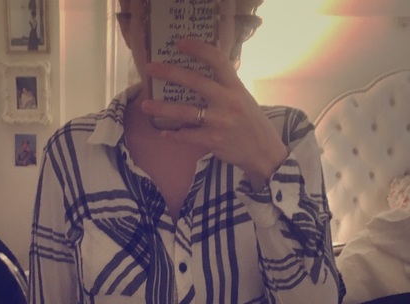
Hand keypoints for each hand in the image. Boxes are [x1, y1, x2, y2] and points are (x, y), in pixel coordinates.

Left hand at [141, 38, 286, 189]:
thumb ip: (226, 87)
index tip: (180, 44)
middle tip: (150, 69)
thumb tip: (204, 74)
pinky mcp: (213, 141)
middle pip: (195, 82)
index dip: (198, 49)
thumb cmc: (251, 124)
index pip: (217, 60)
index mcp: (236, 87)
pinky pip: (187, 136)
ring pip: (184, 112)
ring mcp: (219, 122)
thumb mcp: (244, 99)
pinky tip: (164, 132)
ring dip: (162, 108)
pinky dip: (173, 134)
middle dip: (169, 73)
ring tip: (145, 105)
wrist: (263, 152)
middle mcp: (228, 102)